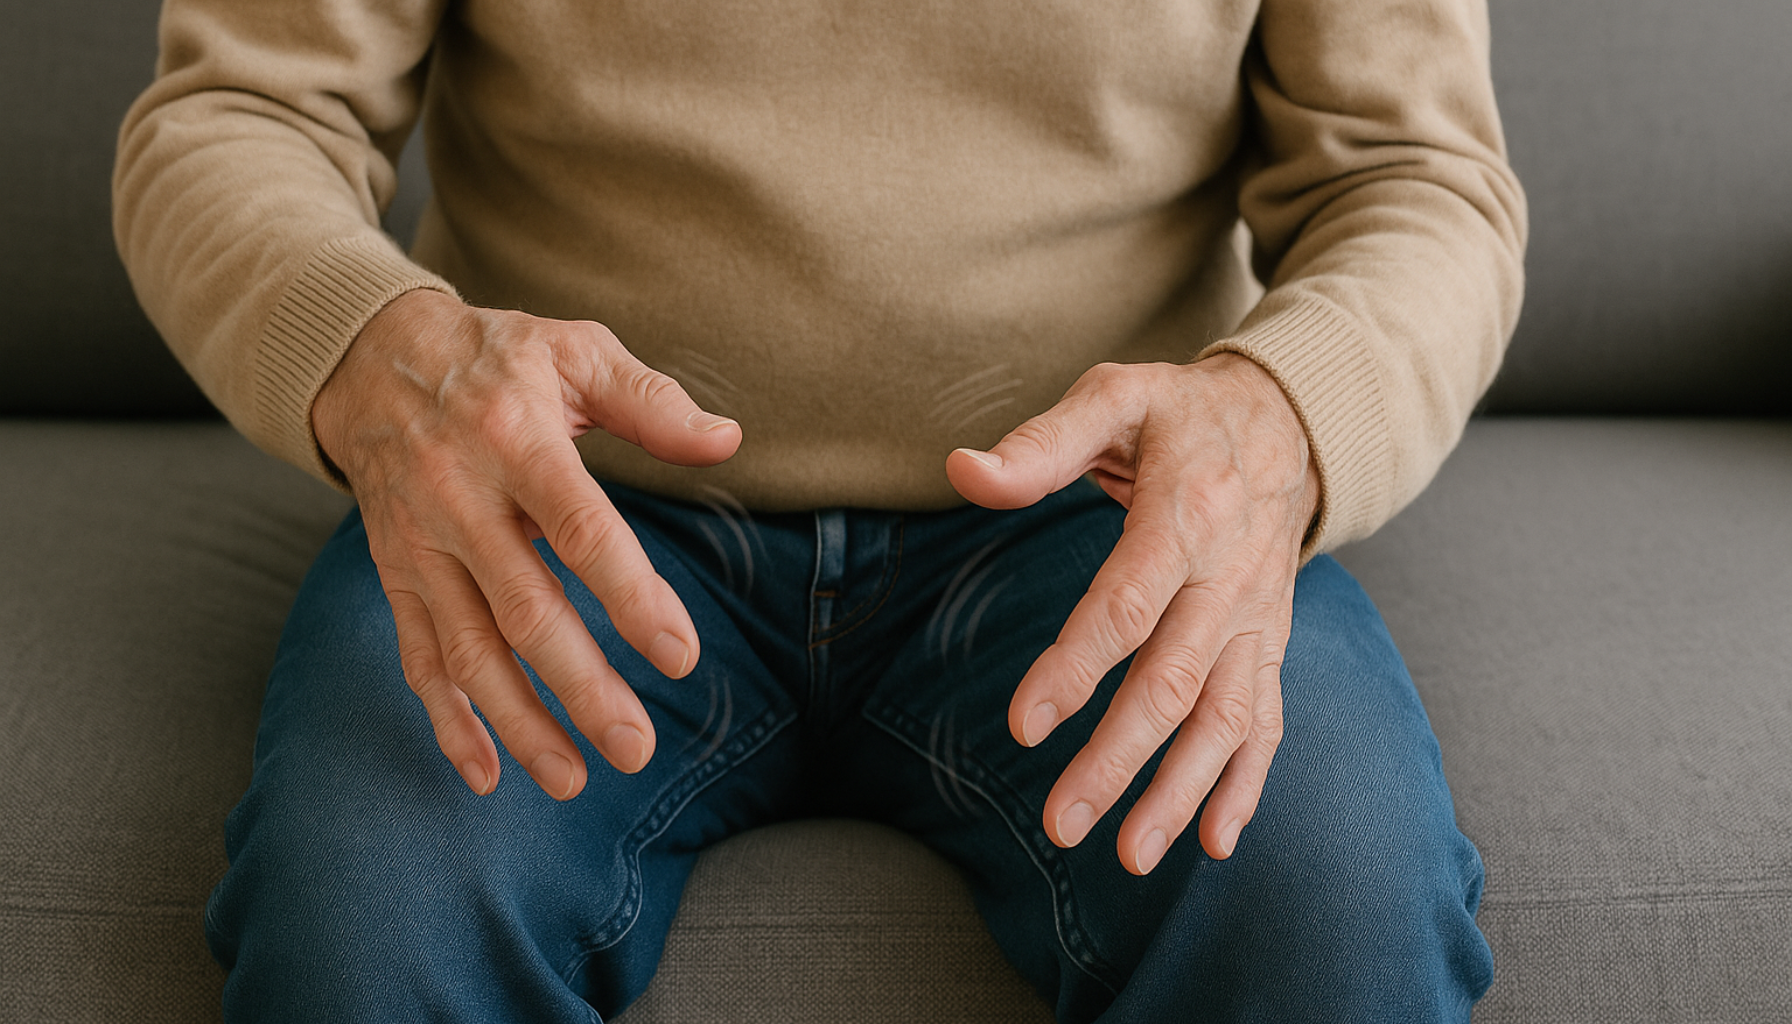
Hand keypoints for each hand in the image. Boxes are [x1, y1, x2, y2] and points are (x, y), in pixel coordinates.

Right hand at [312, 290, 740, 799]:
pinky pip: (417, 656)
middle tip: (637, 748)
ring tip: (573, 779)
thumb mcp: (577, 351)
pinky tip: (486, 774)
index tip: (679, 655)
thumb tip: (729, 441)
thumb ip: (652, 402)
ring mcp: (419, 545)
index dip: (629, 595)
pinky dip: (448, 719)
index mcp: (516, 440)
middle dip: (579, 686)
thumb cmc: (498, 358)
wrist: (370, 358)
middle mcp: (459, 499)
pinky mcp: (395, 574)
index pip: (580, 529)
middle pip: (523, 609)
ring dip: (518, 721)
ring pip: (467, 650)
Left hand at [947, 353, 1318, 872]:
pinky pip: (1265, 722)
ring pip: (1223, 718)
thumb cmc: (1179, 414)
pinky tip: (1213, 844)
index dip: (1077, 665)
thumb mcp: (1114, 397)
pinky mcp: (1269, 644)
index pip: (1128, 602)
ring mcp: (1256, 618)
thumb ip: (1041, 443)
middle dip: (1118, 759)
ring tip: (1128, 855)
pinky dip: (1244, 785)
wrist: (1288, 422)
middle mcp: (1229, 576)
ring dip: (1180, 792)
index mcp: (1187, 512)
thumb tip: (962, 471)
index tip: (1024, 724)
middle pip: (1173, 680)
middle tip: (1061, 824)